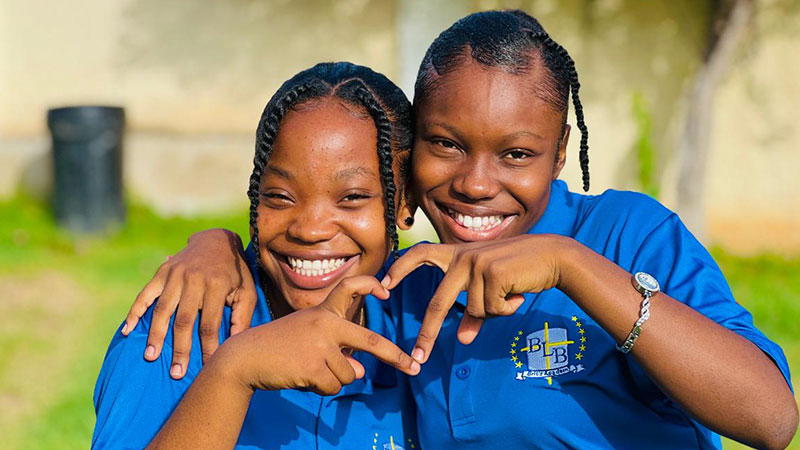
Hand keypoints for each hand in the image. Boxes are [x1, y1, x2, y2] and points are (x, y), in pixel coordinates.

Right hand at [122, 228, 256, 378]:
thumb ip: (242, 316)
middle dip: (180, 349)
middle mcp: (194, 279)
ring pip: (163, 310)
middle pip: (184, 320)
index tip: (206, 367)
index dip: (207, 347)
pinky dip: (134, 312)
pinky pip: (145, 294)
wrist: (217, 240)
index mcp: (217, 285)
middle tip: (176, 373)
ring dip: (156, 335)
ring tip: (151, 357)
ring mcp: (175, 275)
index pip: (210, 324)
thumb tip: (235, 345)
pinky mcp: (162, 272)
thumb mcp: (247, 290)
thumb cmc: (235, 272)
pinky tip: (127, 330)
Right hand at [213, 276, 419, 395]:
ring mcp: (319, 345)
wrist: (245, 358)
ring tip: (306, 369)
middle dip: (394, 356)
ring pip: (348, 374)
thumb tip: (361, 372)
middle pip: (370, 341)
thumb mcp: (310, 342)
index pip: (349, 287)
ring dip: (333, 379)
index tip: (386, 291)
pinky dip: (321, 389)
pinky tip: (302, 378)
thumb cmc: (280, 348)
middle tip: (412, 368)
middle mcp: (325, 324)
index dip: (370, 286)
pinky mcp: (312, 367)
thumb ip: (338, 352)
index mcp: (323, 312)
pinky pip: (333, 386)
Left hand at [381, 234, 568, 362]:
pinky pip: (491, 308)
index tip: (383, 284)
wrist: (552, 255)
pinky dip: (506, 308)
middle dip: (427, 333)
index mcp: (458, 255)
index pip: (420, 254)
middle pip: (437, 302)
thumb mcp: (491, 289)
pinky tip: (519, 292)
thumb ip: (474, 311)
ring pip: (473, 310)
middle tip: (418, 357)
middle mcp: (462, 257)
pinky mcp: (491, 272)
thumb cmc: (520, 271)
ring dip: (494, 311)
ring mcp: (475, 263)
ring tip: (512, 293)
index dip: (400, 267)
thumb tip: (462, 340)